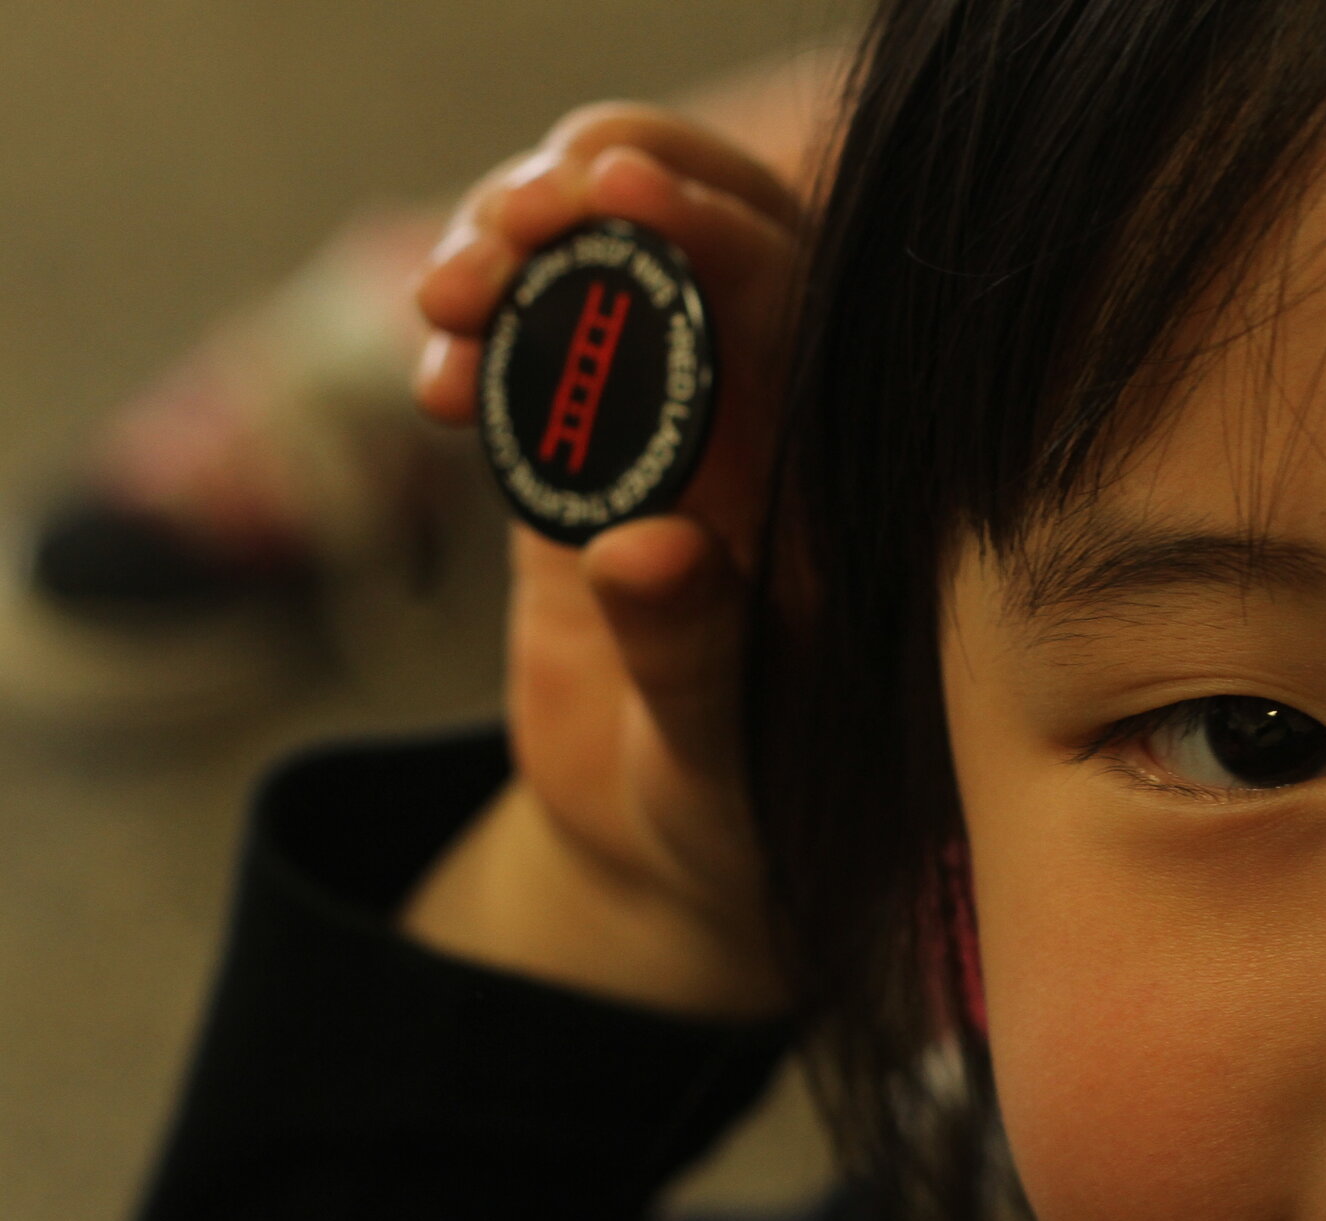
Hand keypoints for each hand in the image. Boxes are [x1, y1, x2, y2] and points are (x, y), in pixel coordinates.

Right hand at [399, 105, 804, 1020]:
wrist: (665, 863)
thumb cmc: (733, 827)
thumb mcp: (714, 766)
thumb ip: (692, 658)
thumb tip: (648, 544)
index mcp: (836, 488)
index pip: (801, 307)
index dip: (717, 230)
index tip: (621, 195)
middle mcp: (769, 437)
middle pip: (710, 244)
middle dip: (609, 198)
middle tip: (513, 215)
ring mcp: (674, 436)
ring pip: (613, 276)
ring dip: (525, 246)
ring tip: (446, 289)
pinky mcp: (586, 455)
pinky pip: (535, 351)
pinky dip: (478, 334)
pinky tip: (433, 381)